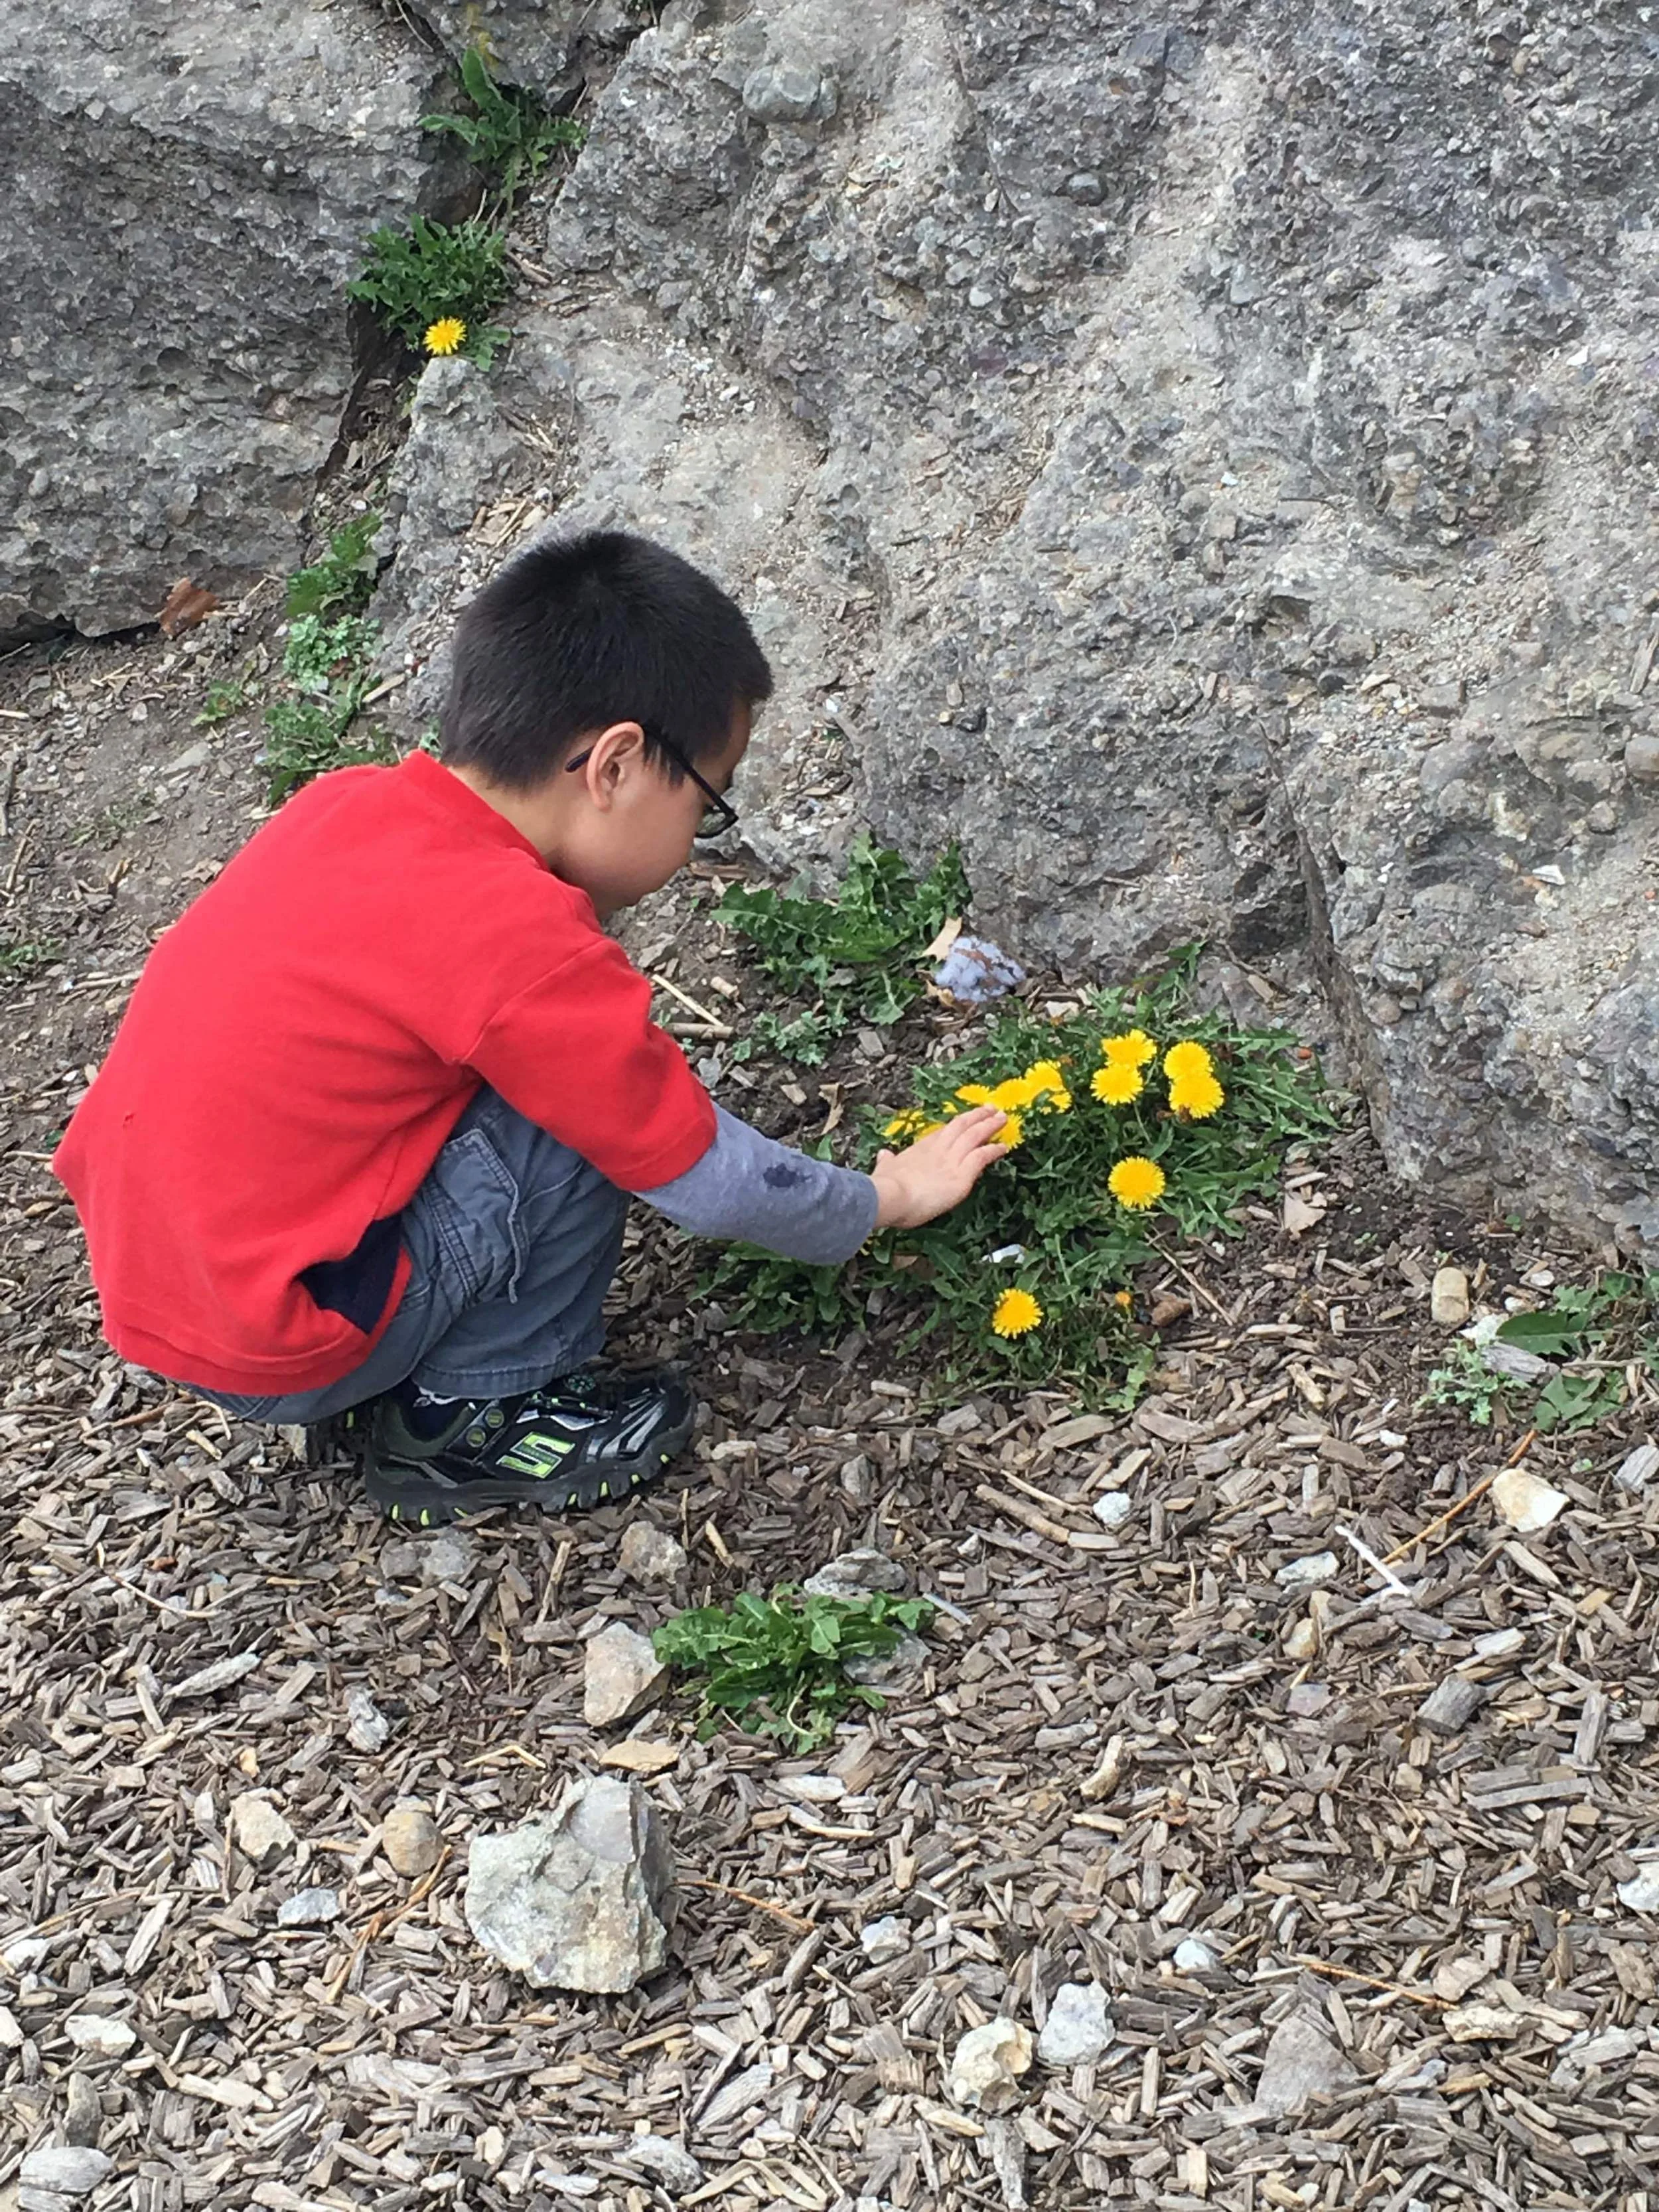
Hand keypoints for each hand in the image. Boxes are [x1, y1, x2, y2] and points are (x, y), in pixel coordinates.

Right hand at [870, 1106, 1008, 1230]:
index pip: (943, 1132)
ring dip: (990, 1126)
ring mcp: (951, 1160)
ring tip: (1003, 1119)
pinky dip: (993, 1150)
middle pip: (961, 1126)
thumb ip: (886, 1162)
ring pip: (975, 1135)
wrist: (890, 1196)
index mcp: (921, 1148)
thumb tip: (883, 1154)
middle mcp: (939, 1149)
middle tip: (991, 1108)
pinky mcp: (962, 1175)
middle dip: (977, 1116)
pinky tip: (1003, 1148)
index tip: (966, 1120)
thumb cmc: (885, 1188)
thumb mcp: (884, 1170)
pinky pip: (982, 1156)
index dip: (957, 1125)